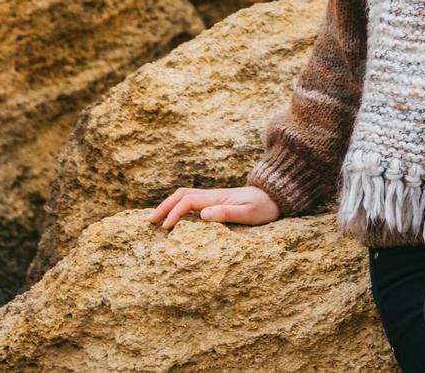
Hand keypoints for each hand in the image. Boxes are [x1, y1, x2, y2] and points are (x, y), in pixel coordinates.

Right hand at [148, 185, 281, 229]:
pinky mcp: (215, 201)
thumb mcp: (248, 213)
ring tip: (157, 219)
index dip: (174, 214)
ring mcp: (213, 197)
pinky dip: (177, 206)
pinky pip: (191, 200)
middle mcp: (212, 195)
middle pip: (181, 195)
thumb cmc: (263, 207)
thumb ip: (226, 213)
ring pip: (184, 196)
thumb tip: (203, 215)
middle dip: (164, 207)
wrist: (274, 196)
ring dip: (169, 205)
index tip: (166, 229)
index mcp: (216, 198)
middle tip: (150, 221)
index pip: (188, 202)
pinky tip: (174, 217)